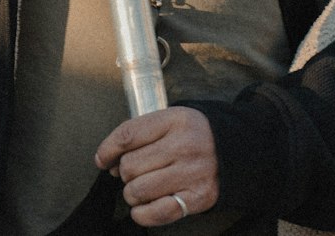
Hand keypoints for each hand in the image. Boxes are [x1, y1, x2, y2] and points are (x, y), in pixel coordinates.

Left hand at [95, 107, 218, 225]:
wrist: (232, 150)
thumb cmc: (192, 135)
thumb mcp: (170, 119)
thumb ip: (140, 134)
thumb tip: (108, 161)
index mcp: (175, 120)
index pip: (128, 135)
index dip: (108, 149)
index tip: (102, 159)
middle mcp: (184, 145)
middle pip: (130, 166)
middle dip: (125, 172)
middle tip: (134, 172)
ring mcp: (192, 173)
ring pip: (138, 190)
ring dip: (132, 193)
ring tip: (142, 186)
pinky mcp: (198, 198)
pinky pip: (156, 213)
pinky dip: (141, 214)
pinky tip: (142, 206)